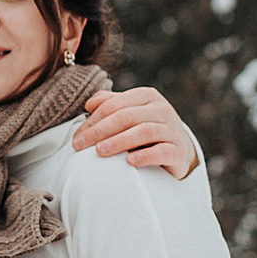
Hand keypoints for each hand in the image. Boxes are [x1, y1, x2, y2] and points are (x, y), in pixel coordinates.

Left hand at [73, 86, 198, 178]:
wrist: (179, 150)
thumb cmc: (148, 129)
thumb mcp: (131, 113)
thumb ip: (110, 105)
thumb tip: (89, 104)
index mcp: (146, 96)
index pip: (114, 105)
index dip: (93, 120)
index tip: (77, 137)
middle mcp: (161, 109)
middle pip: (126, 116)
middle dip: (100, 131)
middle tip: (80, 145)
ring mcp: (172, 130)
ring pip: (144, 131)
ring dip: (119, 141)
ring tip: (100, 152)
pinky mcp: (178, 151)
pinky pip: (162, 152)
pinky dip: (146, 156)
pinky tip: (130, 162)